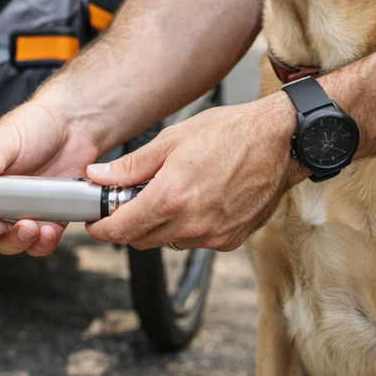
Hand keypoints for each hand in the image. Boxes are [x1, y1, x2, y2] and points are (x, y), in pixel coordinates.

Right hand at [0, 98, 100, 255]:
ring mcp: (20, 212)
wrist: (73, 124)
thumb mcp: (7, 135)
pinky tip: (48, 230)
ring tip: (28, 226)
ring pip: (8, 243)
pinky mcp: (48, 219)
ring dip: (15, 241)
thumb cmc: (33, 124)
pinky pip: (40, 243)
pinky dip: (43, 243)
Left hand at [85, 94, 301, 251]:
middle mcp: (191, 224)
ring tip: (169, 194)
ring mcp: (212, 236)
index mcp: (170, 198)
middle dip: (128, 225)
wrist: (280, 142)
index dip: (101, 228)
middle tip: (129, 201)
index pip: (120, 230)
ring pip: (167, 241)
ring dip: (159, 226)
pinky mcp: (230, 240)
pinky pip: (195, 241)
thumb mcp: (172, 140)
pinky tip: (196, 201)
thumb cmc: (231, 134)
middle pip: (140, 240)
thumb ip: (132, 166)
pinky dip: (186, 227)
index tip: (95, 222)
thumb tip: (99, 176)